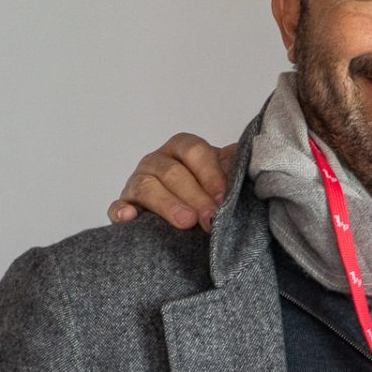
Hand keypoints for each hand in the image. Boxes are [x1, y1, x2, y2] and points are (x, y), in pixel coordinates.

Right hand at [106, 134, 237, 232]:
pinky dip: (121, 211)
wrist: (189, 215)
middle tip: (210, 218)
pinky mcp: (124, 206)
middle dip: (194, 195)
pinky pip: (116, 207)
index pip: (193, 151)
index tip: (224, 197)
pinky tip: (130, 218)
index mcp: (182, 148)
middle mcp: (157, 161)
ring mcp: (137, 182)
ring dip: (167, 204)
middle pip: (172, 171)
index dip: (209, 173)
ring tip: (186, 222)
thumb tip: (255, 163)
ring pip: (146, 187)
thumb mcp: (224, 176)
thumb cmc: (209, 191)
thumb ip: (235, 167)